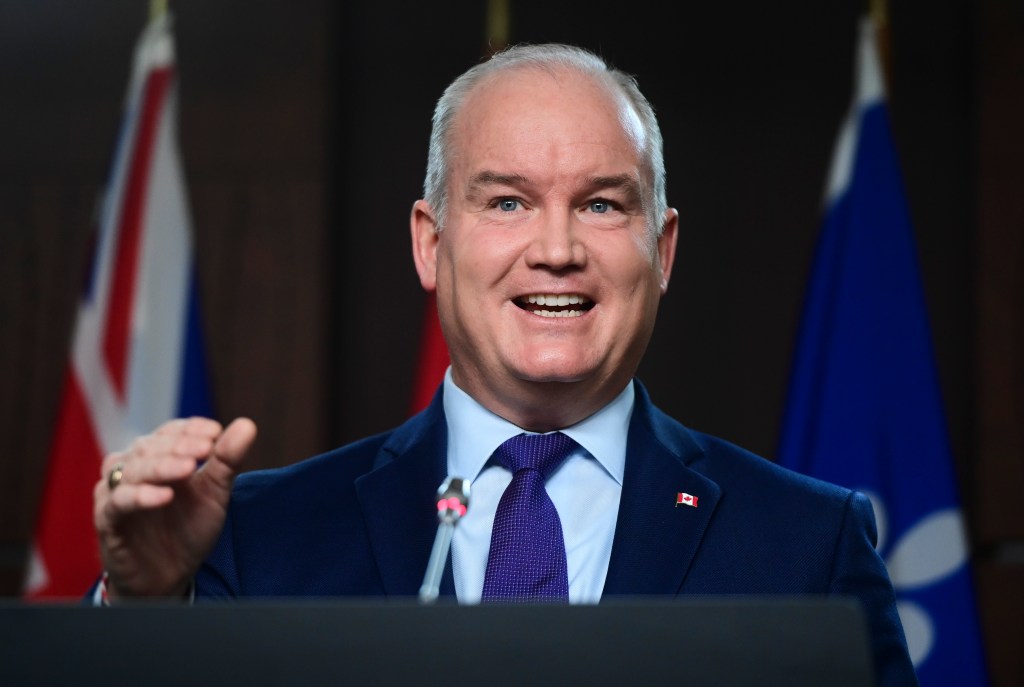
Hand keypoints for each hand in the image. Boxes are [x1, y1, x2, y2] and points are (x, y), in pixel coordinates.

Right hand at [93, 417, 256, 599]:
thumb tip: (247, 424)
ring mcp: (117, 493)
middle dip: (180, 445)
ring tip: (189, 468)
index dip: (191, 429)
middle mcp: (133, 469)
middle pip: (150, 446)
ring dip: (162, 467)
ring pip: (133, 470)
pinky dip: (141, 497)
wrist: (169, 576)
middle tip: (206, 448)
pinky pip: (120, 502)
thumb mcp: (215, 493)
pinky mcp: (107, 520)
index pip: (170, 432)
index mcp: (158, 457)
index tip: (216, 432)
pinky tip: (165, 496)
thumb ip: (228, 460)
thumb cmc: (189, 529)